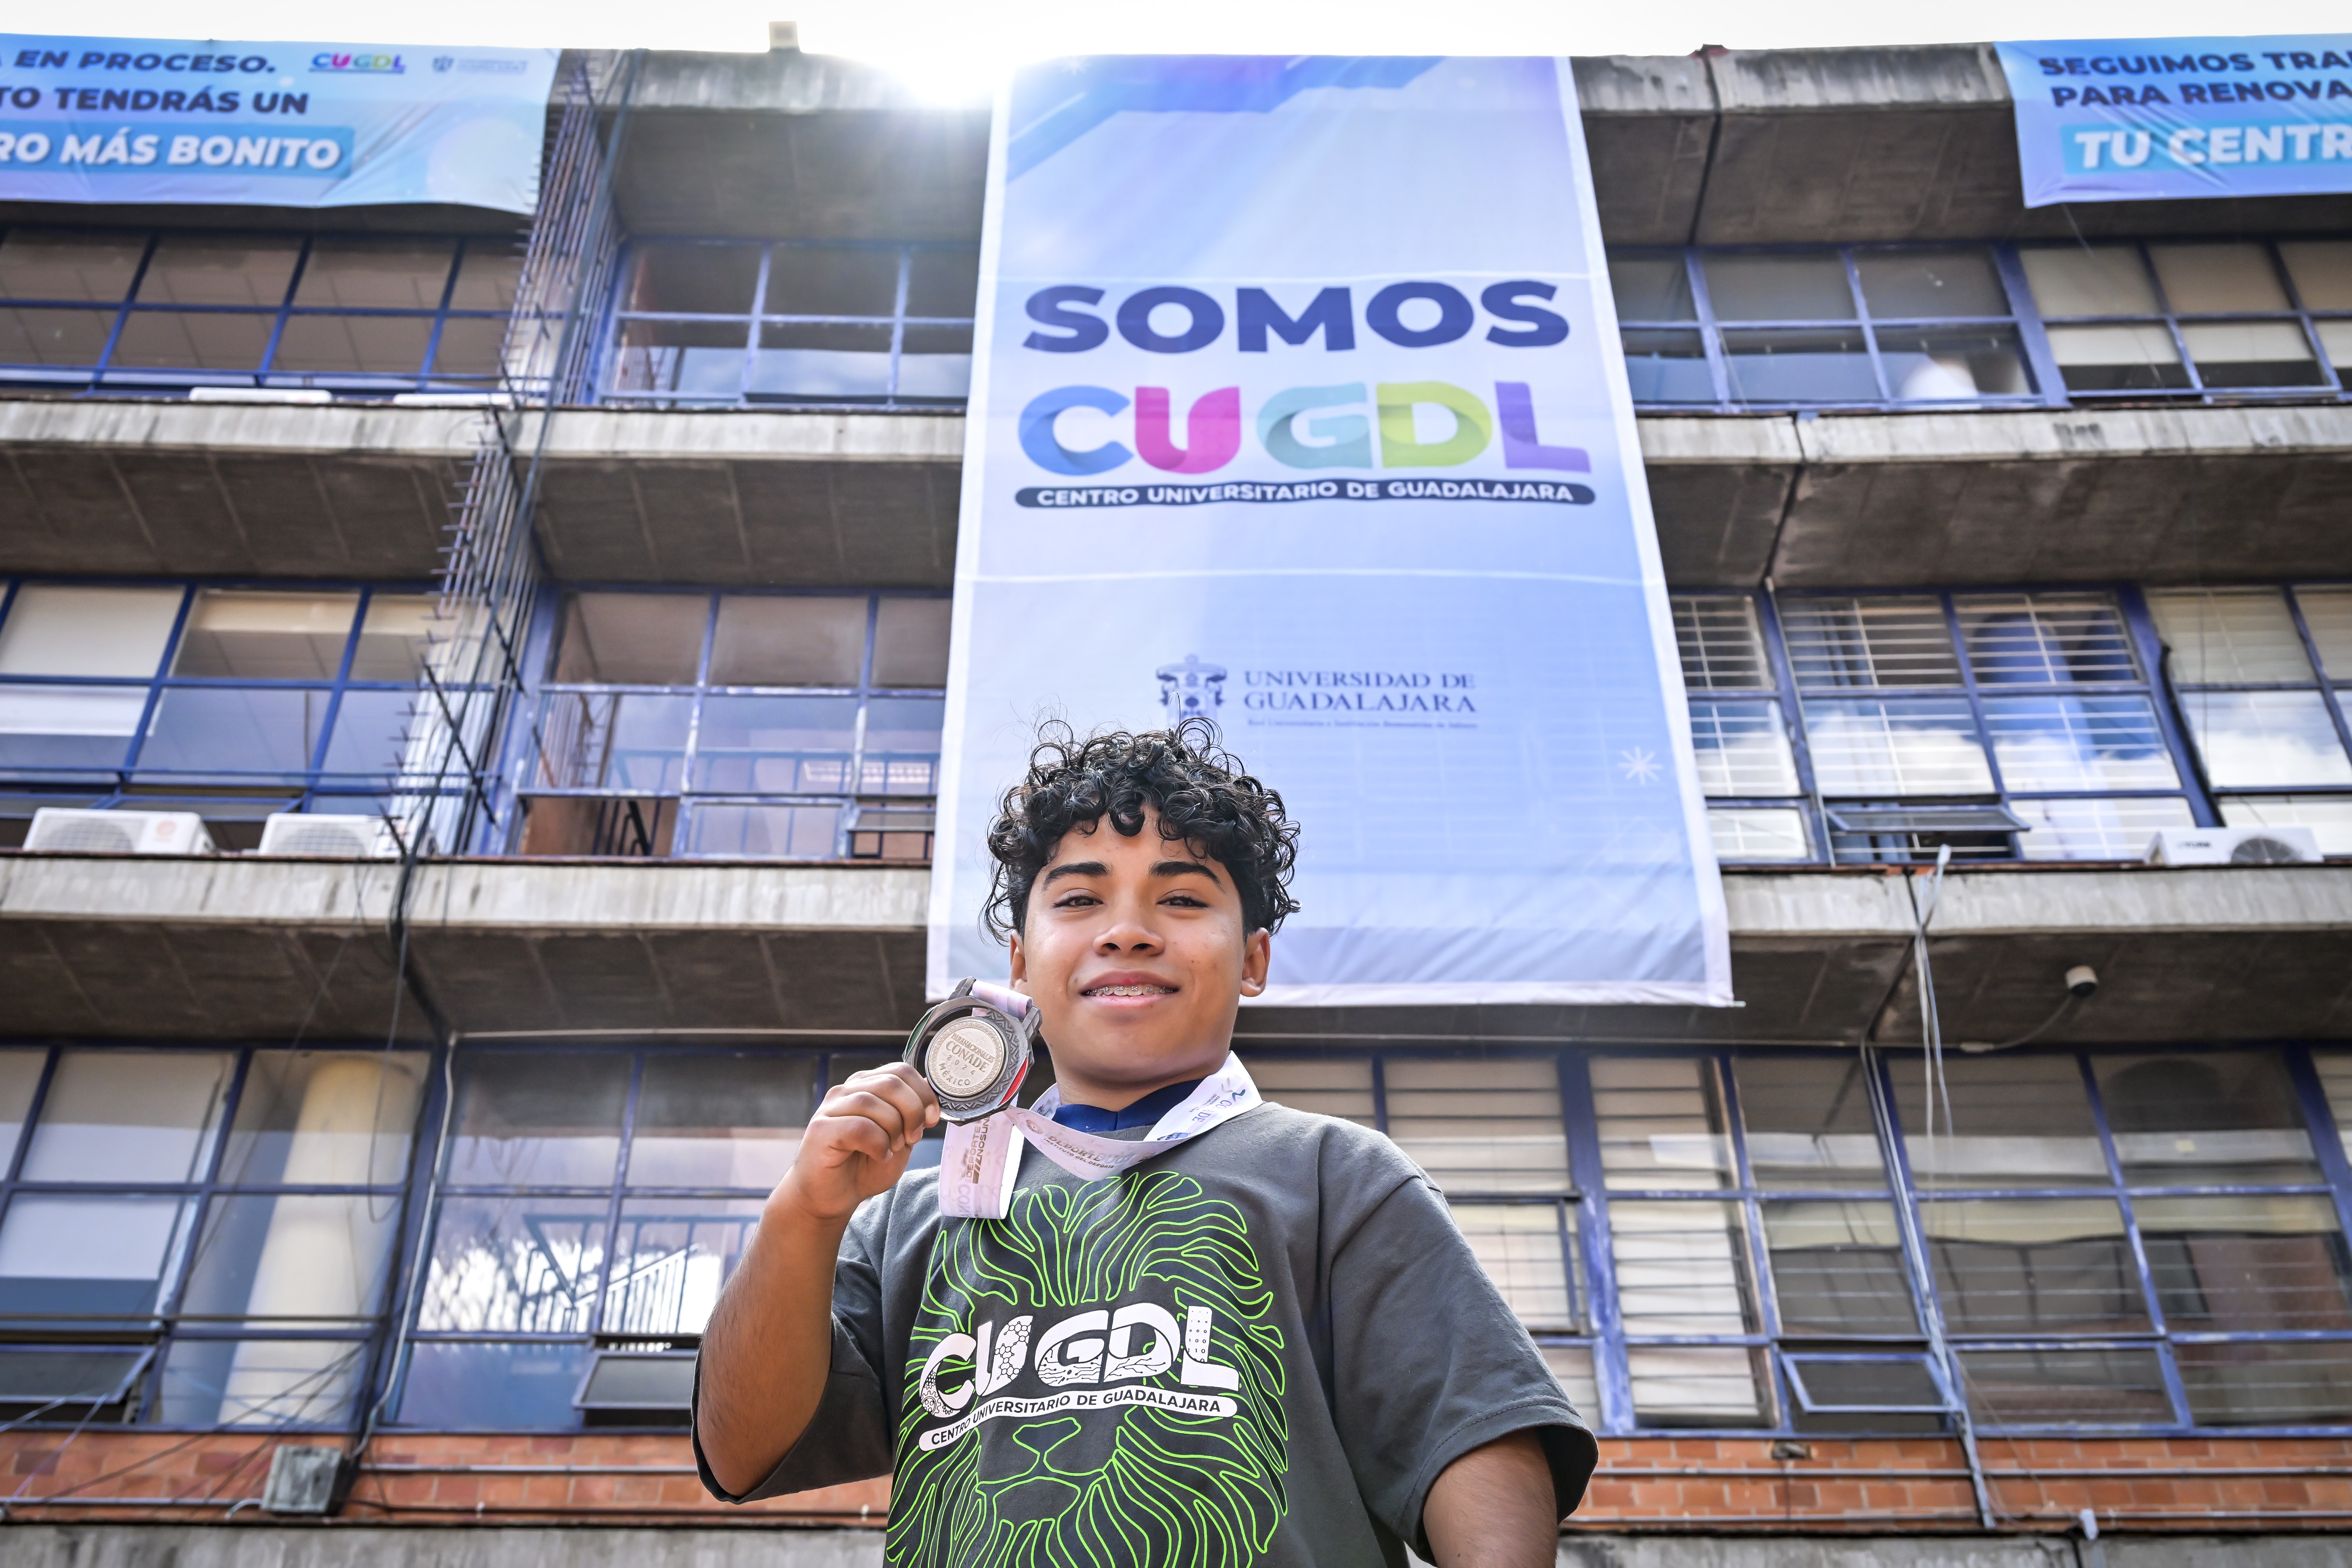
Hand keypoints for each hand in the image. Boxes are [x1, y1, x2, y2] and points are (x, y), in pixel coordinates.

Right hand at [774, 1062, 939, 1221]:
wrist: (832, 1198)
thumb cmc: (864, 1168)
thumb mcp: (900, 1139)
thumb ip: (913, 1115)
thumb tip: (930, 1087)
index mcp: (866, 1087)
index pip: (900, 1071)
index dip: (923, 1093)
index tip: (932, 1119)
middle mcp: (846, 1091)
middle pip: (890, 1083)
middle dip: (912, 1112)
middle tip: (912, 1138)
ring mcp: (830, 1108)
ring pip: (872, 1102)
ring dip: (893, 1129)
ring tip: (892, 1149)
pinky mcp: (821, 1130)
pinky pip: (859, 1127)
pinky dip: (877, 1144)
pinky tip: (878, 1155)